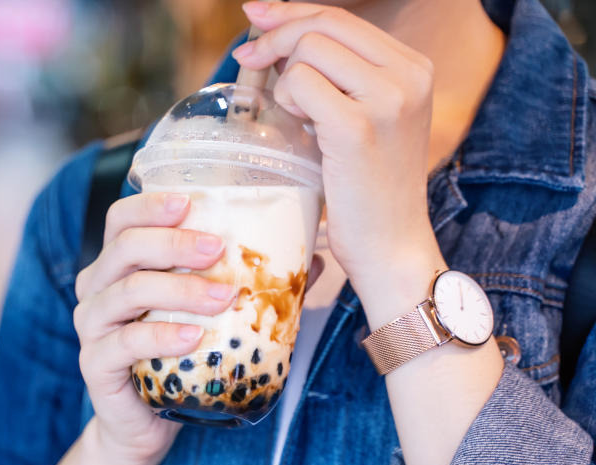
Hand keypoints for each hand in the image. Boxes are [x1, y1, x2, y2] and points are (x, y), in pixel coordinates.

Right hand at [73, 192, 233, 464]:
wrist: (145, 424)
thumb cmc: (177, 358)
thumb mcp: (207, 314)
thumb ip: (247, 282)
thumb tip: (313, 259)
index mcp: (117, 265)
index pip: (122, 220)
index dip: (150, 205)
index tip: (190, 203)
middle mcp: (97, 289)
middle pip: (125, 248)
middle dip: (174, 243)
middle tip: (218, 248)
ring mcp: (92, 327)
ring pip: (127, 292)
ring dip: (179, 289)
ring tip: (222, 296)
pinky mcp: (95, 364)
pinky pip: (124, 342)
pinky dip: (160, 336)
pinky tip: (193, 336)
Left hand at [234, 2, 446, 327]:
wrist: (390, 245)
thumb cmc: (365, 188)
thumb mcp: (361, 118)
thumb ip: (335, 77)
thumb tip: (272, 34)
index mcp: (413, 67)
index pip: (341, 17)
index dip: (291, 11)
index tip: (255, 16)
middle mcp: (409, 74)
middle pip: (323, 23)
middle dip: (275, 34)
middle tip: (247, 57)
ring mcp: (388, 98)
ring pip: (308, 48)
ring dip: (284, 78)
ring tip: (296, 117)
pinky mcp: (359, 126)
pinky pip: (300, 83)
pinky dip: (287, 100)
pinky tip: (299, 128)